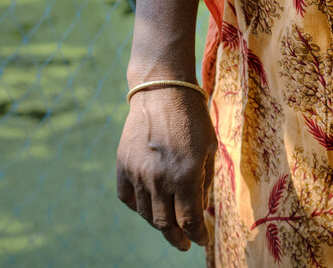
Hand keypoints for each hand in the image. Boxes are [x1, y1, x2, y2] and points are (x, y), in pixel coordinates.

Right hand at [116, 86, 215, 249]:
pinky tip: (147, 206)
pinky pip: (127, 198)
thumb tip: (200, 208)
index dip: (196, 235)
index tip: (200, 240)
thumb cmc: (192, 117)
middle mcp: (160, 179)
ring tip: (168, 226)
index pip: (189, 220)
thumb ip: (205, 181)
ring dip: (158, 224)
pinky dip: (137, 207)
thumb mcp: (209, 147)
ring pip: (145, 214)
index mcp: (186, 175)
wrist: (161, 89)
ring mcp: (138, 173)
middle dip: (177, 238)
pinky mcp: (123, 165)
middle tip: (183, 244)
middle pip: (165, 224)